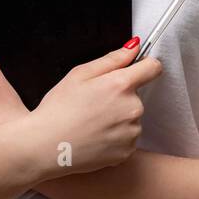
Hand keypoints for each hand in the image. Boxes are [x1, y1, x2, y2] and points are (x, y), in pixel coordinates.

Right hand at [25, 36, 161, 179]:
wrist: (46, 147)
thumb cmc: (58, 110)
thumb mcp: (80, 74)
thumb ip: (112, 59)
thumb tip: (133, 47)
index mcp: (120, 85)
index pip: (152, 67)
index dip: (143, 66)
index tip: (134, 70)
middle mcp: (132, 109)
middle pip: (136, 95)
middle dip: (120, 96)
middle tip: (94, 103)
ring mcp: (131, 132)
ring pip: (131, 118)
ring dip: (118, 118)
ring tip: (91, 122)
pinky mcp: (127, 152)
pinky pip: (127, 138)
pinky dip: (115, 137)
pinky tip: (95, 136)